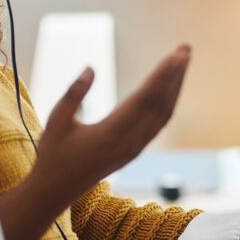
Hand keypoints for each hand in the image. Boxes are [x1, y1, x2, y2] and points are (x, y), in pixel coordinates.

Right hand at [0, 45, 190, 239]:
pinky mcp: (134, 151)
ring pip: (164, 114)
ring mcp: (134, 148)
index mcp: (111, 134)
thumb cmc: (53, 154)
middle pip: (160, 103)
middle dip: (175, 74)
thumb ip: (74, 94)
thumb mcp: (56, 121)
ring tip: (183, 61)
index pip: (144, 100)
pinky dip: (169, 102)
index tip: (174, 56)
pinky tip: (171, 88)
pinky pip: (158, 123)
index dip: (161, 76)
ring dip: (175, 86)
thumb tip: (90, 67)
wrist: (56, 191)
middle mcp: (129, 142)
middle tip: (186, 48)